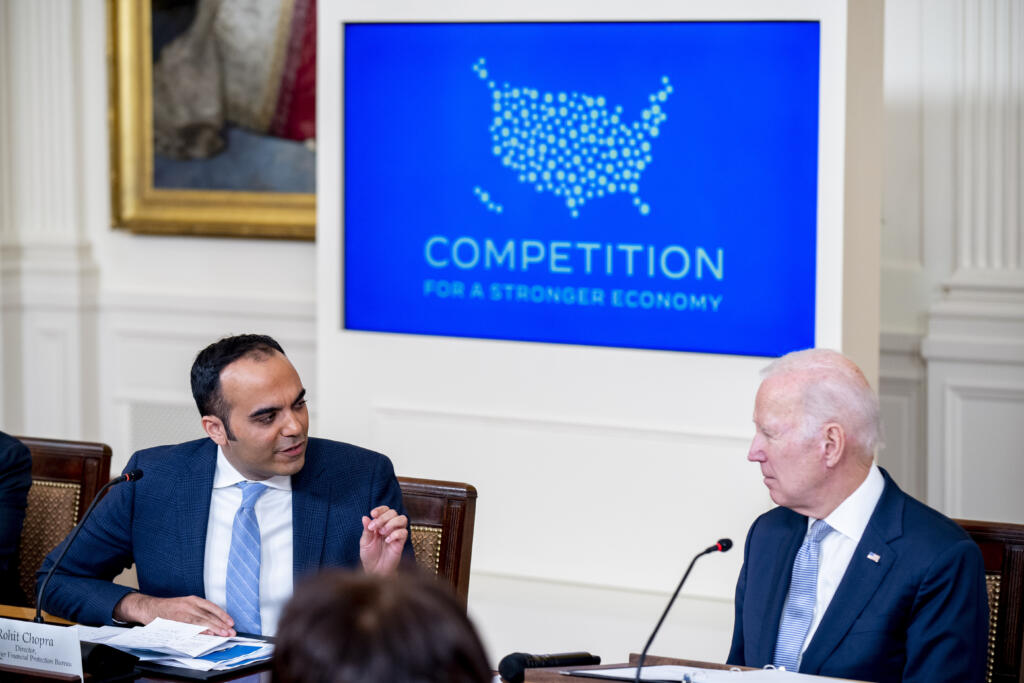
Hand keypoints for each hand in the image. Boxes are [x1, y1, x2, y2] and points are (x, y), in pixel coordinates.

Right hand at [113, 593, 235, 636]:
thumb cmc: (169, 608)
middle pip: (209, 615)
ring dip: (214, 628)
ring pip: (202, 621)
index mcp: (193, 599)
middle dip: (221, 624)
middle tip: (231, 631)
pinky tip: (208, 634)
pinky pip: (190, 627)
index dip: (222, 615)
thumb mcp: (185, 605)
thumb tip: (212, 622)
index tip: (231, 622)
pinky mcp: (176, 621)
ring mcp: (182, 613)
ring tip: (223, 634)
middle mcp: (189, 605)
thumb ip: (197, 611)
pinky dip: (200, 631)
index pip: (212, 607)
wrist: (149, 607)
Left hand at [359, 505, 408, 574]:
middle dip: (383, 517)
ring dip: (391, 523)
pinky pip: (404, 532)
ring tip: (382, 532)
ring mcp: (396, 534)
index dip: (380, 509)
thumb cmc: (369, 556)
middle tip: (374, 527)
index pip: (385, 510)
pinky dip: (395, 534)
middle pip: (393, 512)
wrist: (375, 571)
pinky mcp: (401, 543)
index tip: (373, 514)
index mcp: (381, 524)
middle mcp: (390, 527)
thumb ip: (366, 530)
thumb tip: (365, 517)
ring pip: (402, 519)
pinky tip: (387, 541)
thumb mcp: (365, 542)